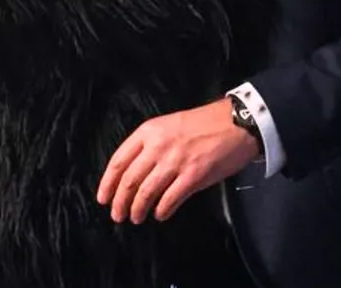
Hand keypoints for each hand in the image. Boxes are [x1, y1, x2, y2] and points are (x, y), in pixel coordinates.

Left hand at [97, 98, 259, 223]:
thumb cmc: (205, 123)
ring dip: (138, 210)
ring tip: (137, 218)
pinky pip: (169, 200)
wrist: (237, 122)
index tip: (103, 199)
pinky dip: (161, 211)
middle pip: (129, 181)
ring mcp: (176, 161)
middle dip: (120, 203)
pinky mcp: (193, 176)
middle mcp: (159, 146)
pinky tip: (161, 214)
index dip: (108, 184)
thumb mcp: (171, 124)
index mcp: (150, 131)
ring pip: (145, 193)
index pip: (119, 161)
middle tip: (118, 215)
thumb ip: (152, 144)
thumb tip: (135, 173)